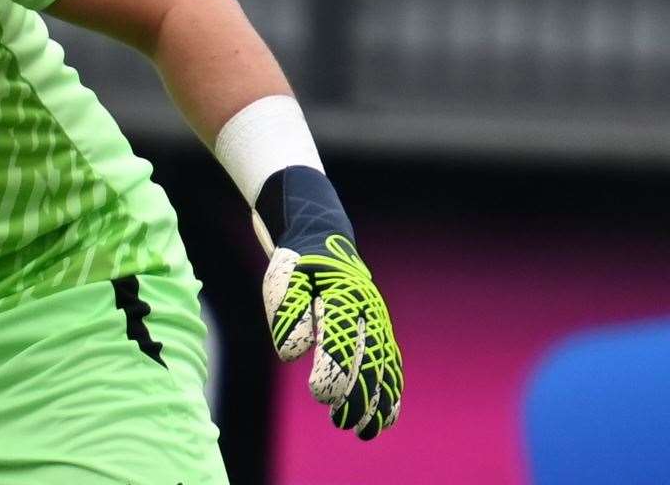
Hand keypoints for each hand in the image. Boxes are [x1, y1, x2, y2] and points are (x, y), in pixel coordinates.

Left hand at [257, 166, 402, 439]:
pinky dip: (390, 390)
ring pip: (384, 366)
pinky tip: (385, 416)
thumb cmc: (296, 266)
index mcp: (341, 297)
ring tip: (364, 431)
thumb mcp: (283, 281)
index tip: (319, 393)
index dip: (333, 369)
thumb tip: (292, 353)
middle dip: (358, 395)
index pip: (340, 339)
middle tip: (342, 423)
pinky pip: (390, 363)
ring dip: (377, 401)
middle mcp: (366, 311)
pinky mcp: (380, 330)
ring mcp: (377, 321)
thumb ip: (287, 313)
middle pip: (368, 359)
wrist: (323, 242)